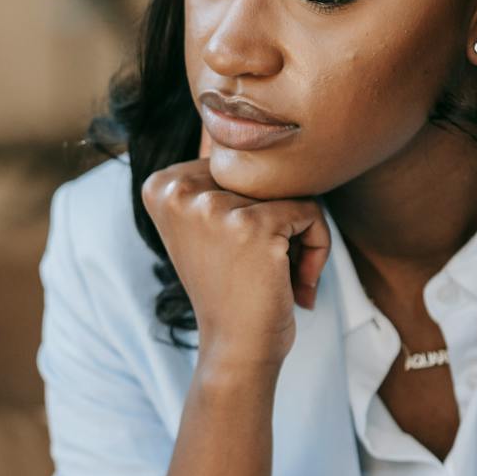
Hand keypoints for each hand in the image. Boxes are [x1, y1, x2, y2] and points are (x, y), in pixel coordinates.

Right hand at [140, 160, 329, 371]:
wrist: (236, 347)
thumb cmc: (232, 288)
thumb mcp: (207, 226)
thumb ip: (218, 180)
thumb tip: (248, 128)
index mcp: (161, 186)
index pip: (236, 164)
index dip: (252, 206)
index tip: (240, 247)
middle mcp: (178, 191)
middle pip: (262, 173)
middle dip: (278, 217)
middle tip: (263, 264)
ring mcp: (211, 206)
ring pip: (290, 190)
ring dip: (299, 235)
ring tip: (280, 273)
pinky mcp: (250, 224)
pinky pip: (310, 212)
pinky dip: (315, 248)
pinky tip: (294, 282)